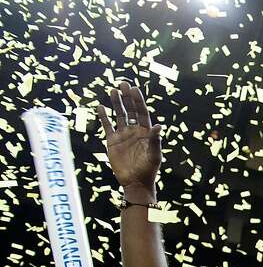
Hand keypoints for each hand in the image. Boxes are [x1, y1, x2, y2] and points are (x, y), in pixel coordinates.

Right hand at [96, 82, 160, 196]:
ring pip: (119, 115)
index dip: (138, 101)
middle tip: (123, 83)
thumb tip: (158, 125)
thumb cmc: (148, 170)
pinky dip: (104, 117)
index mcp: (146, 133)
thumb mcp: (154, 155)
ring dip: (116, 103)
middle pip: (131, 110)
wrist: (135, 182)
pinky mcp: (112, 141)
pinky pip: (107, 126)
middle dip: (127, 97)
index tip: (134, 89)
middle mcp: (134, 131)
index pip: (142, 112)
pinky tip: (100, 106)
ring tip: (113, 90)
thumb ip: (155, 140)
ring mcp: (123, 135)